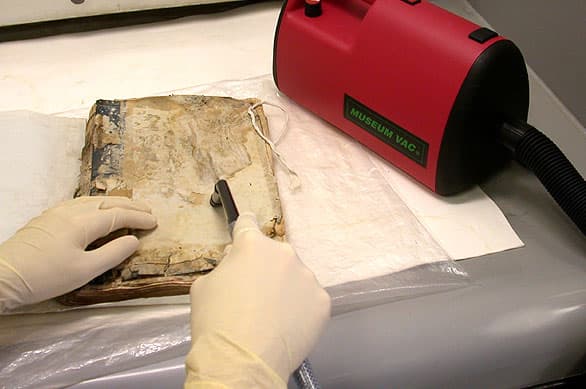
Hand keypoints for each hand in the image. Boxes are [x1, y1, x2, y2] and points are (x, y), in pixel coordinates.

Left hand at [0, 196, 156, 310]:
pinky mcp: (46, 218)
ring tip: (128, 207)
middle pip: (107, 203)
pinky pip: (79, 203)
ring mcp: (56, 213)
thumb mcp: (84, 271)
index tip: (154, 222)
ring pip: (92, 200)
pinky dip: (97, 204)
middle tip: (148, 211)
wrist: (3, 277)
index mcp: (83, 223)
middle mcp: (71, 211)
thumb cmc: (46, 277)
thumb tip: (134, 240)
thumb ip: (113, 254)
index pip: (118, 215)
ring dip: (114, 202)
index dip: (138, 218)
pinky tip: (96, 210)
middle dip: (130, 206)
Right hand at [186, 212, 330, 387]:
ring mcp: (307, 277)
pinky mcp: (322, 301)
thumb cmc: (216, 323)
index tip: (247, 228)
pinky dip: (300, 309)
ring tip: (271, 316)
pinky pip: (309, 299)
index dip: (245, 227)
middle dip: (265, 268)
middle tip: (254, 295)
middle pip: (274, 255)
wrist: (242, 362)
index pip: (249, 223)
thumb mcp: (204, 286)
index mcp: (252, 245)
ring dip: (285, 288)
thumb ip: (225, 266)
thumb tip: (236, 261)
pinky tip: (286, 325)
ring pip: (295, 277)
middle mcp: (284, 254)